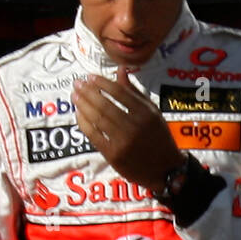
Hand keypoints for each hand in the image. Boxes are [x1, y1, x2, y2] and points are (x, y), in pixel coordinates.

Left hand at [73, 67, 184, 192]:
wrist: (165, 169)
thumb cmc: (159, 137)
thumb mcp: (153, 112)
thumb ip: (135, 92)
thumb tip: (120, 70)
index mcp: (146, 113)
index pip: (119, 92)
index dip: (102, 83)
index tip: (90, 77)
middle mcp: (135, 126)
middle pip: (105, 104)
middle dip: (87, 92)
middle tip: (77, 84)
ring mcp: (123, 142)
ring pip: (97, 119)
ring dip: (83, 105)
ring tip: (75, 96)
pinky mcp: (113, 155)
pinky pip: (94, 135)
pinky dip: (84, 123)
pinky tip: (79, 114)